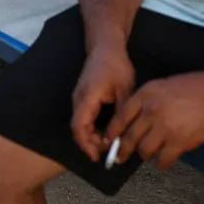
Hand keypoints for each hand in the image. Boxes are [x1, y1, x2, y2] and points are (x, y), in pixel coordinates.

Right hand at [70, 46, 135, 162]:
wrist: (106, 47)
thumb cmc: (115, 65)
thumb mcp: (124, 89)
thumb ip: (121, 113)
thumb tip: (121, 135)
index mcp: (87, 98)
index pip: (79, 127)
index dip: (87, 145)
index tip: (98, 157)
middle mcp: (79, 100)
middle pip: (78, 129)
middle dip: (91, 143)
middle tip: (109, 151)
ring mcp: (80, 99)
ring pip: (81, 124)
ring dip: (92, 136)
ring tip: (110, 143)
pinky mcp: (84, 97)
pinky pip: (84, 118)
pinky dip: (93, 128)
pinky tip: (106, 132)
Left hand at [105, 71, 203, 170]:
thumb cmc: (192, 86)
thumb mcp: (162, 85)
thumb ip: (146, 101)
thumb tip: (134, 120)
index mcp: (145, 95)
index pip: (120, 118)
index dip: (112, 132)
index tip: (108, 141)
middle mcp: (151, 112)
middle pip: (129, 137)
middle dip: (122, 151)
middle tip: (119, 158)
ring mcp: (164, 128)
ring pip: (144, 151)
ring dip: (145, 155)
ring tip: (149, 155)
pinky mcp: (179, 142)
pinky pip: (163, 160)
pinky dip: (161, 163)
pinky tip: (163, 161)